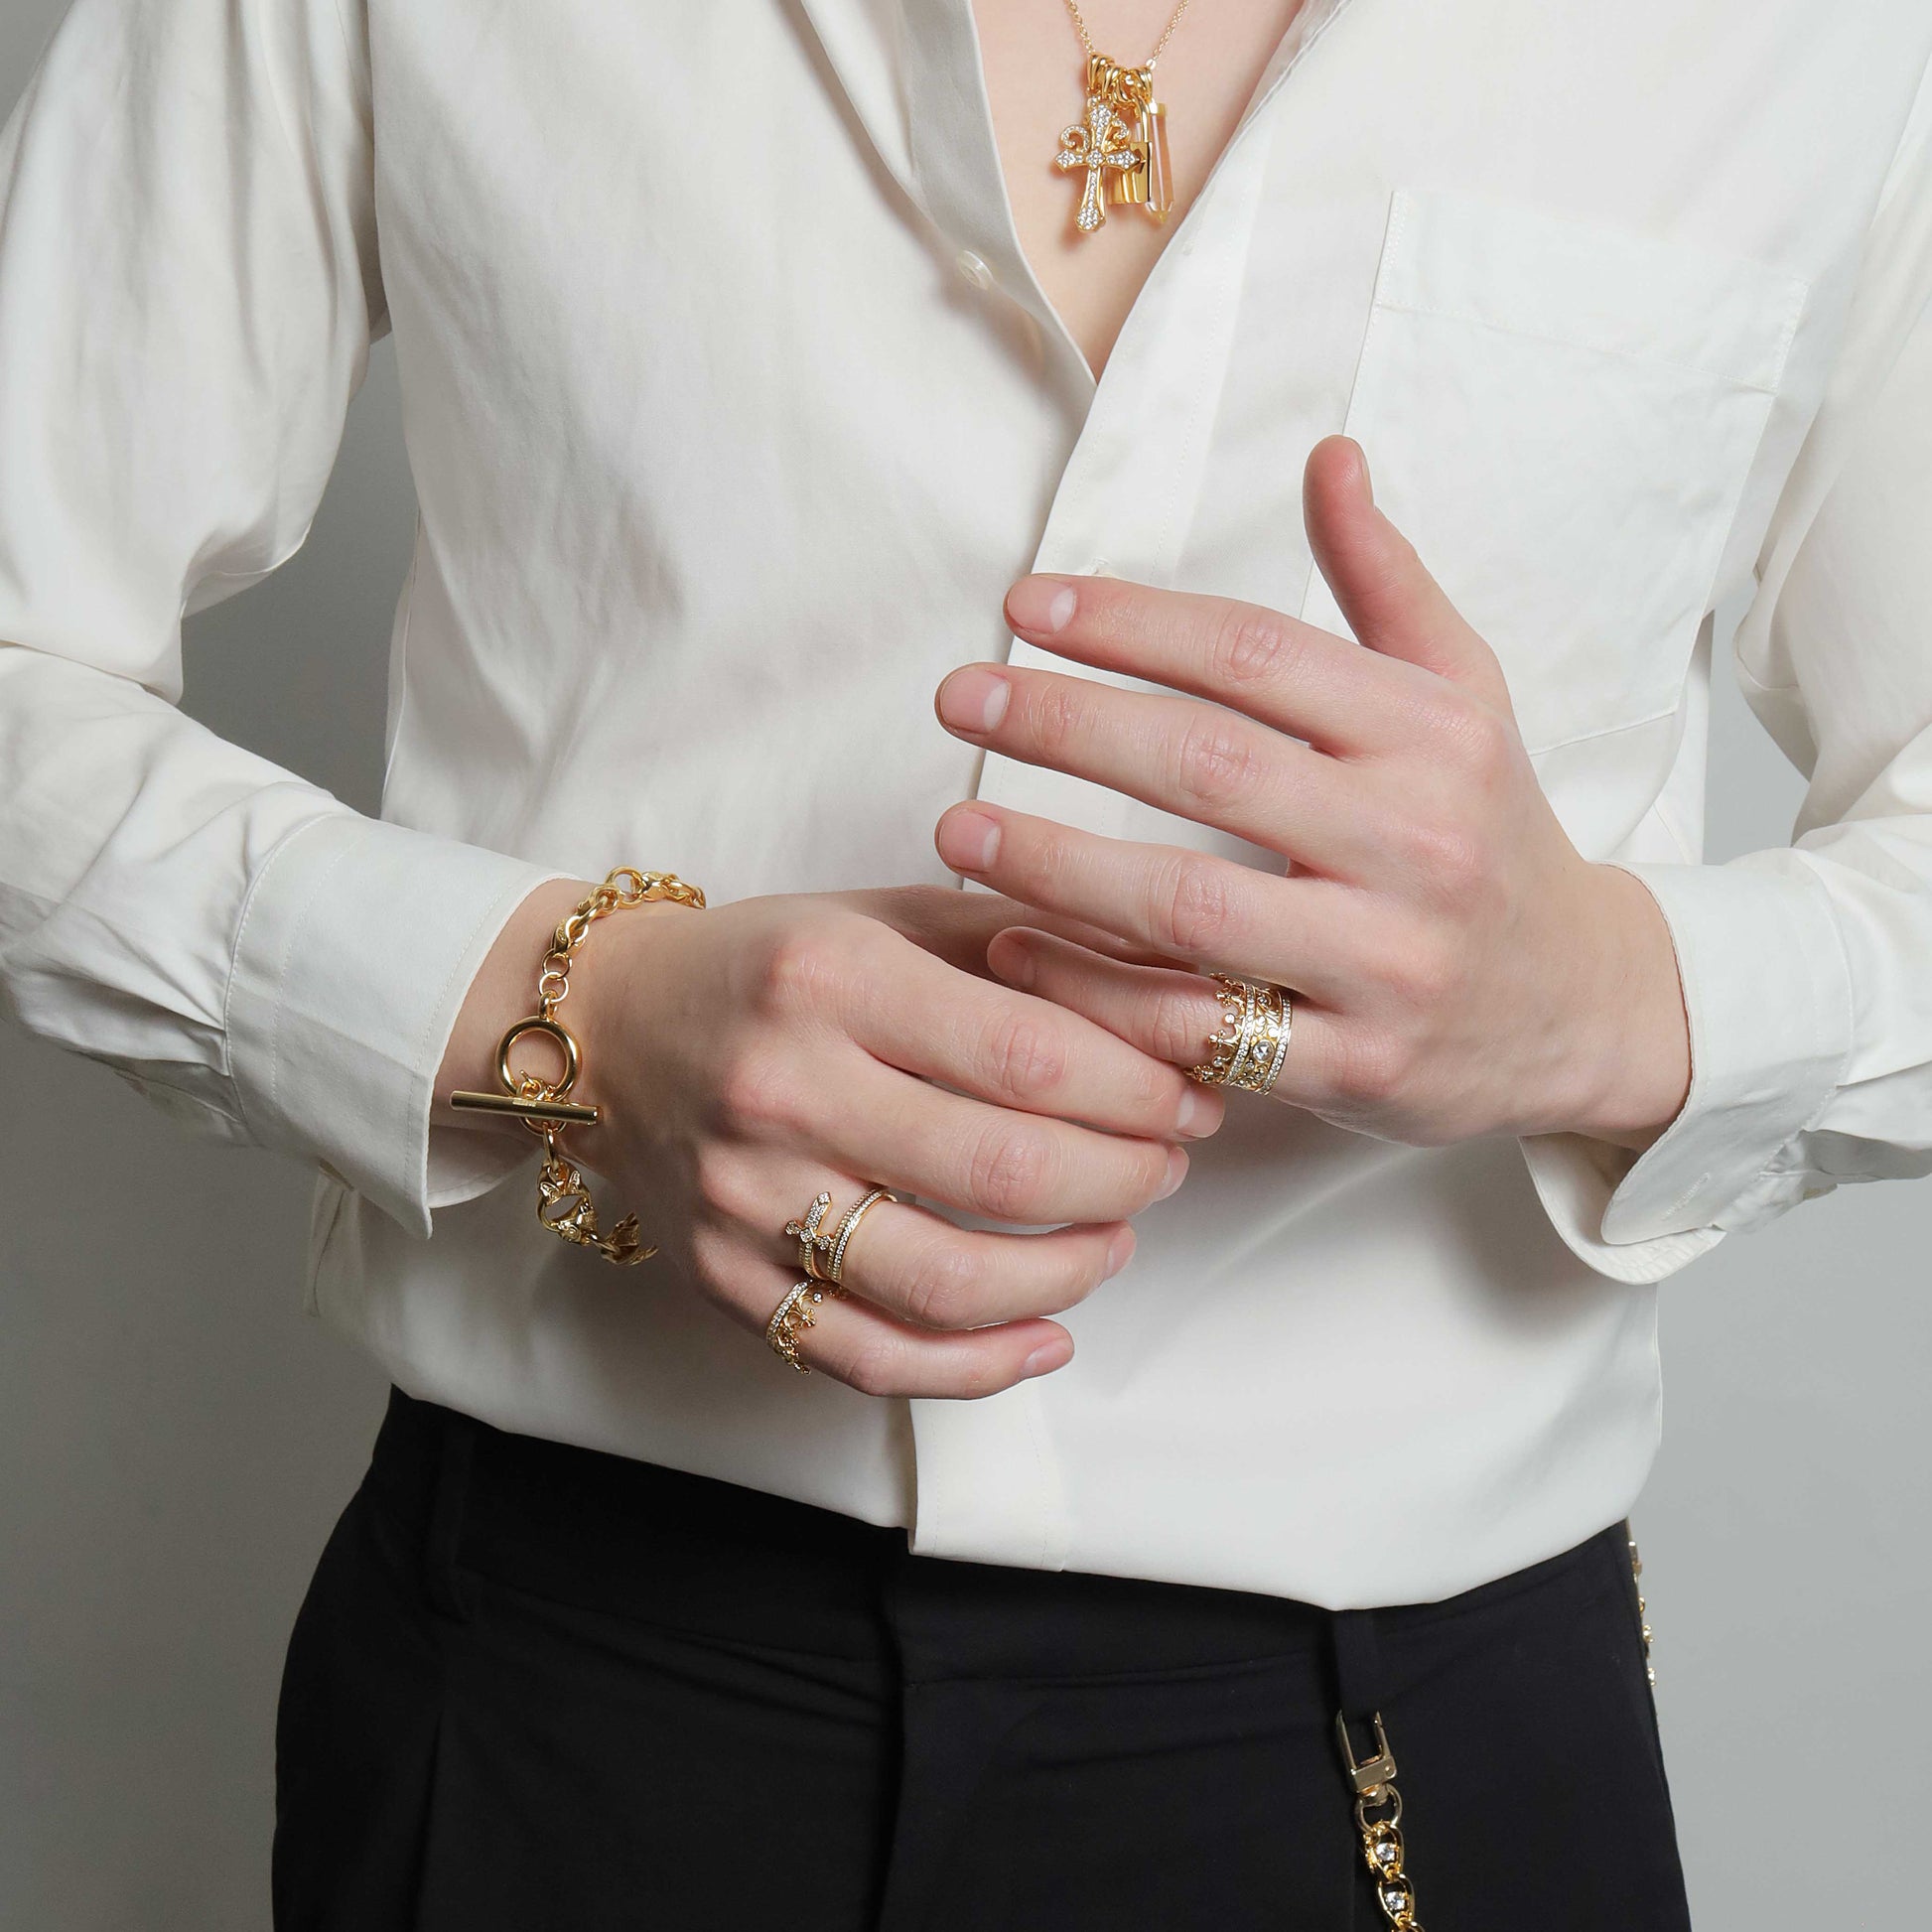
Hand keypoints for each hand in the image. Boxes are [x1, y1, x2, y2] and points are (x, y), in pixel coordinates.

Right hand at [437, 881, 1219, 1398]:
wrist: (612, 1028)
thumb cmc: (776, 967)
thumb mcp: (896, 917)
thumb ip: (1037, 950)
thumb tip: (1188, 1007)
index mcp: (833, 978)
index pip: (1033, 1057)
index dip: (1141, 1091)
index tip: (1188, 1097)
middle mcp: (780, 1091)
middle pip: (1005, 1174)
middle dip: (1125, 1180)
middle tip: (1166, 1165)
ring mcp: (746, 1200)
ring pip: (945, 1285)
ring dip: (1068, 1277)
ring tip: (1115, 1241)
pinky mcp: (725, 1282)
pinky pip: (870, 1360)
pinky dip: (978, 1369)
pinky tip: (1045, 1336)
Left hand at [931, 436, 1691, 1151]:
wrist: (1581, 1010)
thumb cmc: (1493, 838)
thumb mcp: (1467, 700)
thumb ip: (1388, 584)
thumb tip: (1329, 453)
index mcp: (1432, 735)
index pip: (1255, 655)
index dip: (1129, 624)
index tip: (1024, 609)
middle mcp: (1416, 840)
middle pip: (1206, 764)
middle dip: (1065, 726)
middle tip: (960, 701)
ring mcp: (1385, 961)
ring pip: (1190, 903)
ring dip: (1054, 864)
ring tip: (955, 833)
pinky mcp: (1356, 1066)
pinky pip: (1197, 1027)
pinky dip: (1096, 990)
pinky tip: (1015, 949)